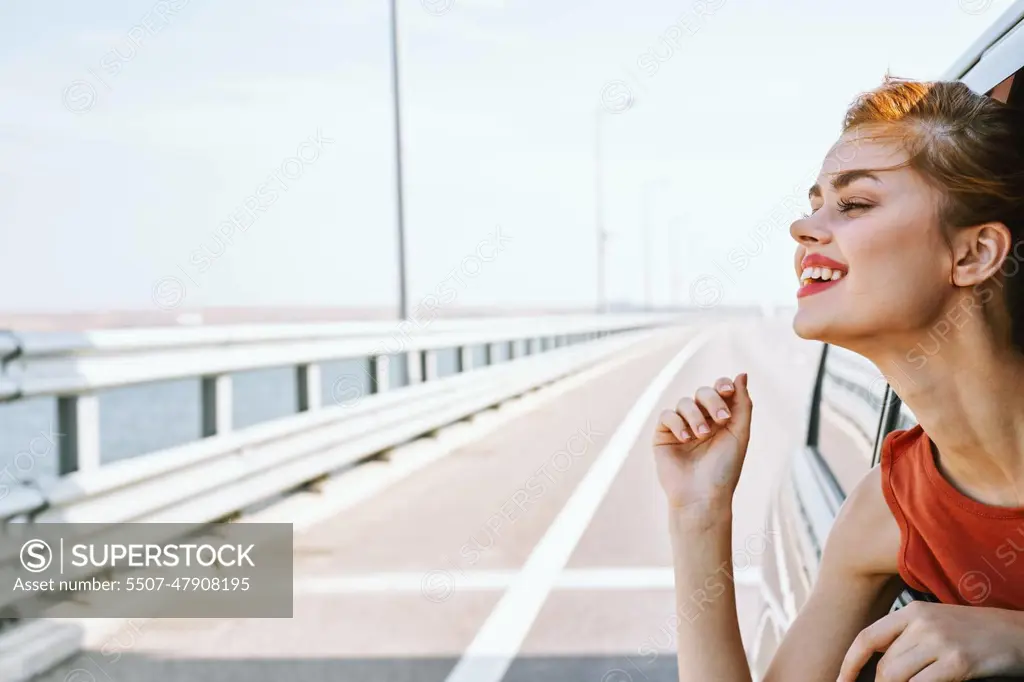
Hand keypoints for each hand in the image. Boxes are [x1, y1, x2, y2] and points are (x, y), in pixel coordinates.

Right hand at [652, 373, 751, 514]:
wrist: (702, 496)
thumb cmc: (724, 469)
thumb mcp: (740, 434)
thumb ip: (742, 404)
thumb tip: (742, 374)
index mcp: (721, 419)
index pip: (719, 391)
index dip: (722, 386)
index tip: (728, 392)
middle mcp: (701, 420)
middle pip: (702, 392)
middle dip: (712, 401)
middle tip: (721, 420)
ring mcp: (681, 427)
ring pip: (684, 402)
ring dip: (696, 416)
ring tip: (702, 436)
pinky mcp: (663, 435)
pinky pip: (667, 415)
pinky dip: (677, 423)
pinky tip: (685, 439)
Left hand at [838, 601, 1023, 681]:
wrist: (1020, 634)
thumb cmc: (978, 635)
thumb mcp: (938, 626)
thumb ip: (909, 640)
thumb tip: (880, 666)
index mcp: (913, 612)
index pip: (867, 638)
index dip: (849, 664)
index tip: (841, 681)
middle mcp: (922, 623)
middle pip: (883, 664)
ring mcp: (940, 642)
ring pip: (897, 676)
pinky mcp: (958, 662)